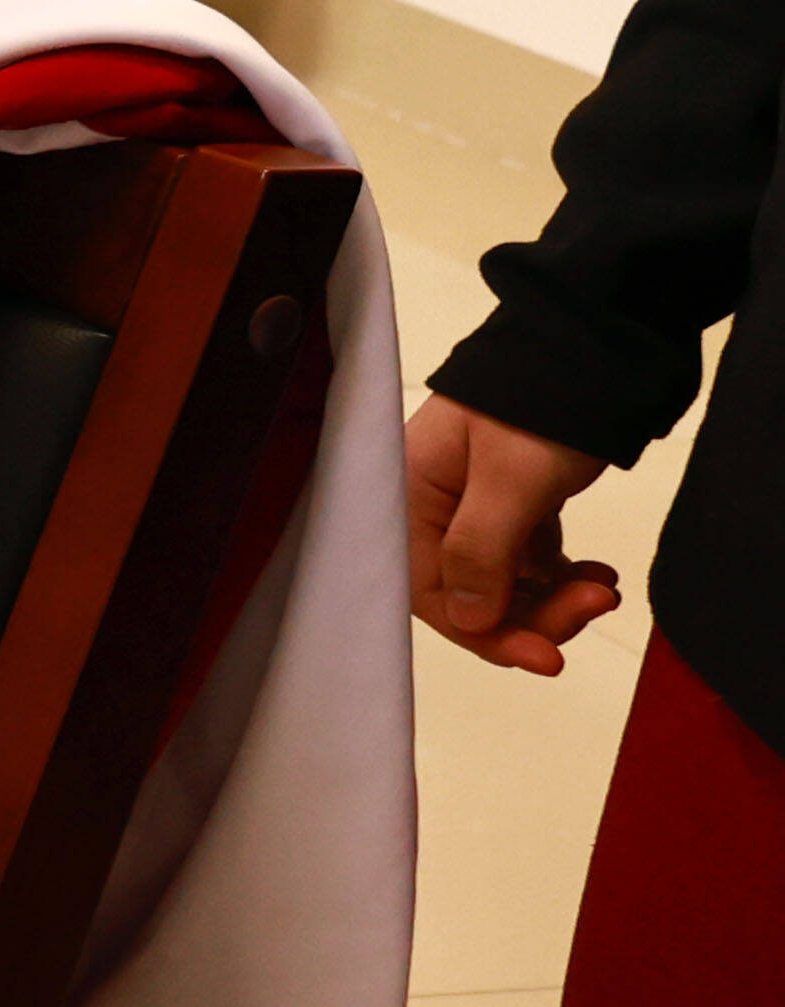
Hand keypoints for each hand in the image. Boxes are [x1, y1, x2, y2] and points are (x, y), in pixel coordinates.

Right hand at [410, 393, 623, 673]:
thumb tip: (471, 621)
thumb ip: (481, 552)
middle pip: (469, 593)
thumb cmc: (537, 407)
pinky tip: (595, 573)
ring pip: (502, 583)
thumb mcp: (510, 480)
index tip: (546, 656)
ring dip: (554, 598)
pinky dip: (561, 577)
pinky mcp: (506, 503)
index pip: (429, 589)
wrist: (589, 350)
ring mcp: (467, 505)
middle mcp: (426, 505)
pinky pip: (525, 562)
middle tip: (593, 606)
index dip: (485, 630)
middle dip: (534, 612)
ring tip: (603, 586)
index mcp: (404, 494)